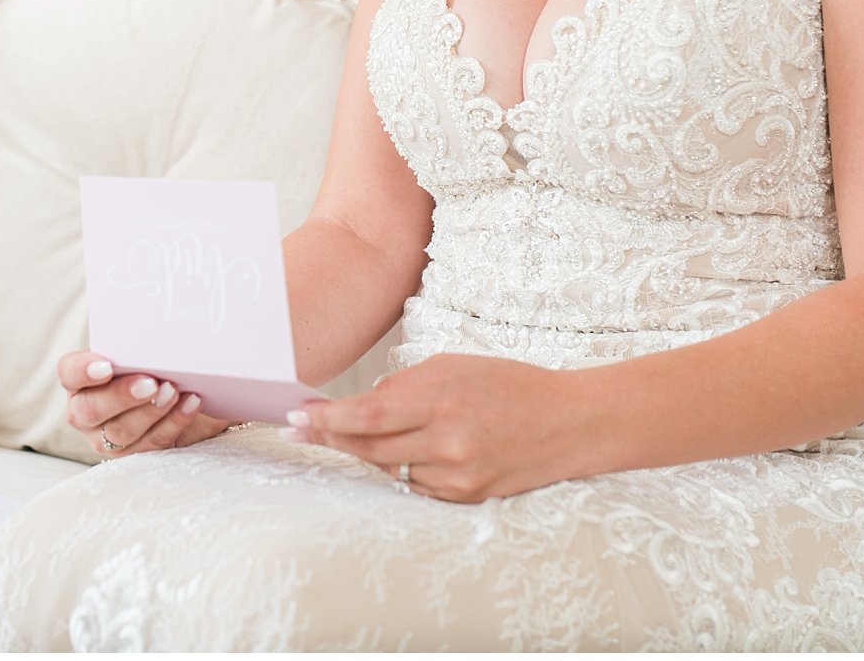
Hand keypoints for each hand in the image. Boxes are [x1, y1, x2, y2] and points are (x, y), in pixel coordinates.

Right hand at [58, 349, 234, 458]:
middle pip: (91, 409)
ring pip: (121, 431)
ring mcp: (108, 437)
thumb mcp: (142, 351)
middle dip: (122, 396)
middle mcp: (86, 412)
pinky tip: (191, 403)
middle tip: (150, 382)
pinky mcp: (137, 453)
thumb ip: (138, 344)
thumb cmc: (153, 363)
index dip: (84, 371)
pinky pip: (153, 443)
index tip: (107, 366)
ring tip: (173, 391)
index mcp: (80, 380)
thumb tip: (154, 327)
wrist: (186, 390)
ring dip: (150, 411)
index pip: (69, 373)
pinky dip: (174, 422)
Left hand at [280, 354, 595, 501]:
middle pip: (369, 448)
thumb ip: (405, 387)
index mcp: (441, 399)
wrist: (569, 423)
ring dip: (368, 452)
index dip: (326, 420)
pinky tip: (413, 451)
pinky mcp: (467, 496)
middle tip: (298, 430)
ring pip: (390, 468)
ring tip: (357, 434)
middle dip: (329, 438)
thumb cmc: (508, 384)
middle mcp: (447, 441)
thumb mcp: (454, 367)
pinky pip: (417, 484)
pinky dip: (405, 467)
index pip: (367, 416)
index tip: (294, 417)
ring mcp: (458, 474)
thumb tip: (362, 406)